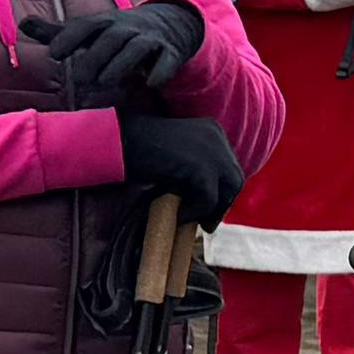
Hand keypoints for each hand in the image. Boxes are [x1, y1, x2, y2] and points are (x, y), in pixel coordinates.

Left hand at [39, 0, 201, 106]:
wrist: (167, 24)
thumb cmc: (115, 33)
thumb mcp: (88, 31)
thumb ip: (57, 32)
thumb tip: (23, 23)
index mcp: (104, 22)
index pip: (86, 25)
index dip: (69, 37)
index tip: (54, 53)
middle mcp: (127, 28)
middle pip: (111, 38)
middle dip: (95, 56)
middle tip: (77, 77)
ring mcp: (150, 40)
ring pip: (137, 48)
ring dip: (121, 63)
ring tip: (105, 81)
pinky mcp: (170, 53)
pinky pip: (167, 60)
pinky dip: (161, 70)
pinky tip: (151, 84)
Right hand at [116, 110, 247, 224]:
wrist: (118, 143)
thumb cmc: (138, 150)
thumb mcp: (176, 155)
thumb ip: (195, 166)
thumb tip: (211, 197)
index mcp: (212, 130)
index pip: (230, 166)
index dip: (222, 190)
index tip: (209, 209)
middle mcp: (216, 136)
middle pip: (235, 178)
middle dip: (223, 204)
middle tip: (207, 223)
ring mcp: (211, 151)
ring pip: (227, 190)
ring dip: (212, 210)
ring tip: (195, 222)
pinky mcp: (201, 168)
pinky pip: (208, 198)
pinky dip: (195, 211)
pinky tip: (178, 216)